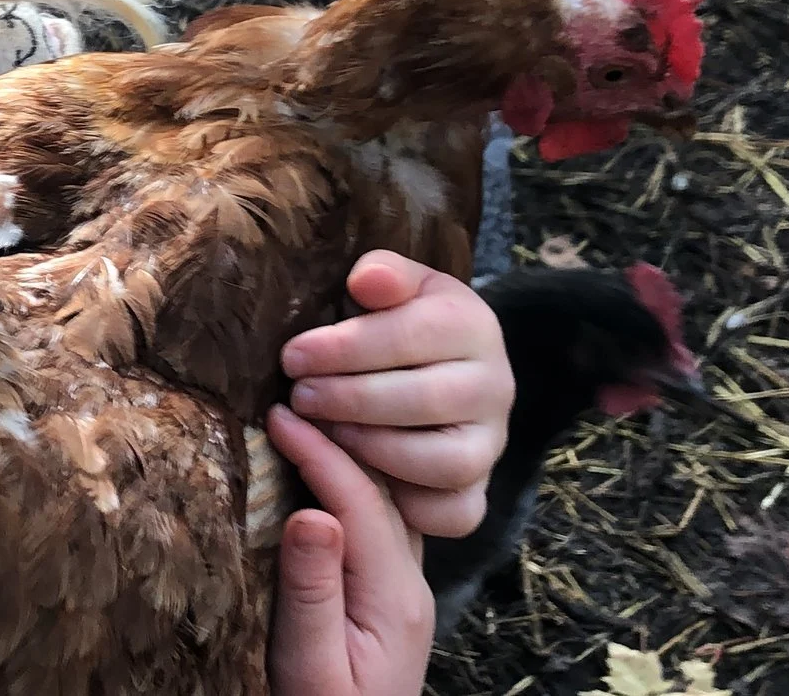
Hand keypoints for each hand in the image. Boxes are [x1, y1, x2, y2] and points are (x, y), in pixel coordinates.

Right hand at [265, 404, 434, 695]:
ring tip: (303, 416)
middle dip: (339, 436)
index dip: (322, 451)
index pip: (362, 501)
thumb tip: (310, 511)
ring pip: (383, 501)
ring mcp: (402, 589)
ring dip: (345, 455)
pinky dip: (346, 486)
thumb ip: (312, 592)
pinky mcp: (386, 596)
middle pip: (382, 490)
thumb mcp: (310, 667)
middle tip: (290, 395)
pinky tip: (318, 470)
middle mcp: (409, 583)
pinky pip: (373, 522)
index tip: (279, 412)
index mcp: (394, 596)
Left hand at [281, 251, 511, 537]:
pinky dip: (406, 505)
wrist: (437, 370)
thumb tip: (367, 281)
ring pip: (443, 462)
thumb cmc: (396, 323)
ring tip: (323, 432)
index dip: (347, 348)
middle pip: (426, 400)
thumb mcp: (394, 287)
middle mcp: (495, 387)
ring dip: (374, 450)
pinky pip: (453, 513)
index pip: (414, 335)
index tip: (292, 357)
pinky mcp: (477, 492)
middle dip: (351, 399)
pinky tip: (357, 478)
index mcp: (474, 325)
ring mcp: (491, 445)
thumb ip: (382, 276)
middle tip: (300, 397)